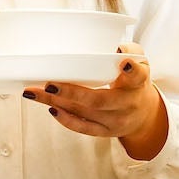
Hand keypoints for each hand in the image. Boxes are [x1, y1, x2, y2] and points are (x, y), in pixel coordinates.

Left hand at [30, 43, 168, 159]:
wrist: (144, 114)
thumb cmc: (134, 81)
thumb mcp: (139, 63)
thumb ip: (129, 51)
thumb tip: (113, 47)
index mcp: (138, 83)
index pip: (137, 76)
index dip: (131, 69)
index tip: (123, 62)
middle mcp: (128, 104)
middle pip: (99, 100)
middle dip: (72, 93)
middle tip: (49, 84)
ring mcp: (116, 120)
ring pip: (84, 112)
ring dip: (57, 102)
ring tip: (34, 92)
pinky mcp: (105, 131)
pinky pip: (83, 128)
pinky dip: (66, 119)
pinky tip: (51, 107)